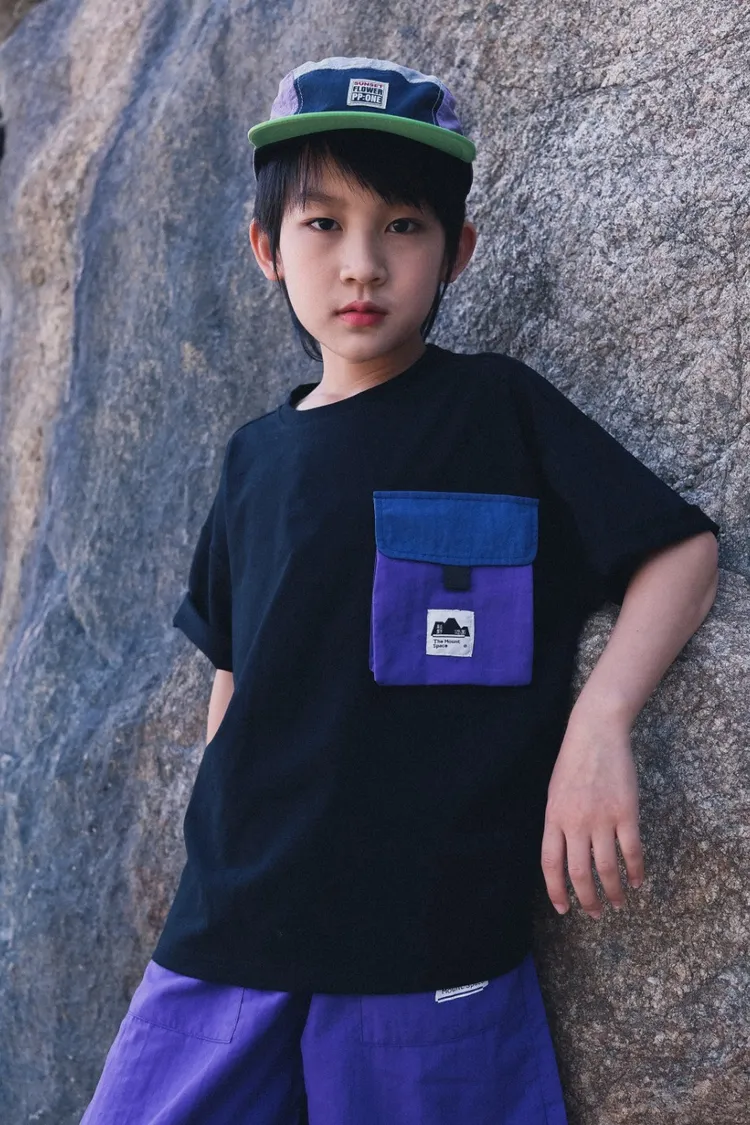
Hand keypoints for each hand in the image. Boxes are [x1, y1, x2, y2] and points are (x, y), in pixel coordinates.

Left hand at [540, 709, 644, 917]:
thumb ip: (557, 823)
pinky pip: (632, 851)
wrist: (596, 732)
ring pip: (607, 868)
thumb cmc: (573, 761)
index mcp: (553, 817)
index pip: (550, 864)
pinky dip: (636, 871)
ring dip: (614, 891)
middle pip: (579, 873)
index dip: (556, 890)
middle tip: (596, 914)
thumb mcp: (554, 793)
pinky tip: (638, 882)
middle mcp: (575, 822)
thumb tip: (561, 856)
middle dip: (587, 899)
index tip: (564, 909)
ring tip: (618, 904)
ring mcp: (602, 818)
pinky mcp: (626, 812)